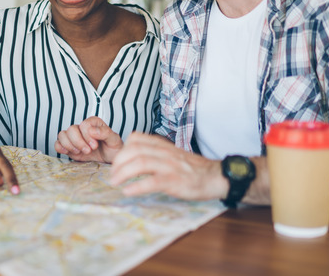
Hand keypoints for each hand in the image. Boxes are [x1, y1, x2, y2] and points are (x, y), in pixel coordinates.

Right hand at [55, 116, 123, 162]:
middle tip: (89, 151)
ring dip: (70, 145)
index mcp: (93, 123)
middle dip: (79, 142)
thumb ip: (105, 133)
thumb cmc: (113, 148)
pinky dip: (60, 148)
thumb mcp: (114, 140)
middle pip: (71, 129)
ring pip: (62, 135)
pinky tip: (69, 153)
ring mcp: (74, 137)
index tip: (95, 145)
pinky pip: (57, 143)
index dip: (87, 136)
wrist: (111, 160)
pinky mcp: (69, 147)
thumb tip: (91, 130)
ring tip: (80, 152)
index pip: (84, 125)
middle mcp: (82, 128)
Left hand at [109, 133, 226, 200]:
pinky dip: (137, 186)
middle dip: (118, 162)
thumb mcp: (173, 154)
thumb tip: (135, 158)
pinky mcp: (174, 181)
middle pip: (133, 150)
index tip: (117, 162)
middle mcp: (164, 152)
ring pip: (140, 163)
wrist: (216, 177)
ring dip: (122, 173)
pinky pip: (152, 181)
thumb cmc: (193, 168)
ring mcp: (169, 166)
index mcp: (163, 145)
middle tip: (112, 175)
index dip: (122, 149)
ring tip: (114, 182)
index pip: (136, 138)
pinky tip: (128, 191)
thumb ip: (156, 152)